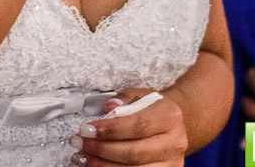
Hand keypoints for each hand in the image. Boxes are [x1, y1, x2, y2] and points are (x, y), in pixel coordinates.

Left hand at [71, 88, 187, 165]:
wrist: (171, 124)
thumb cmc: (150, 108)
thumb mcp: (137, 95)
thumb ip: (122, 99)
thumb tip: (110, 106)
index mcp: (169, 117)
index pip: (137, 126)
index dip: (109, 130)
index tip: (86, 130)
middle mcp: (175, 142)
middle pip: (134, 152)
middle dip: (101, 149)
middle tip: (78, 142)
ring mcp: (173, 162)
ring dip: (103, 165)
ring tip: (82, 156)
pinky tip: (96, 165)